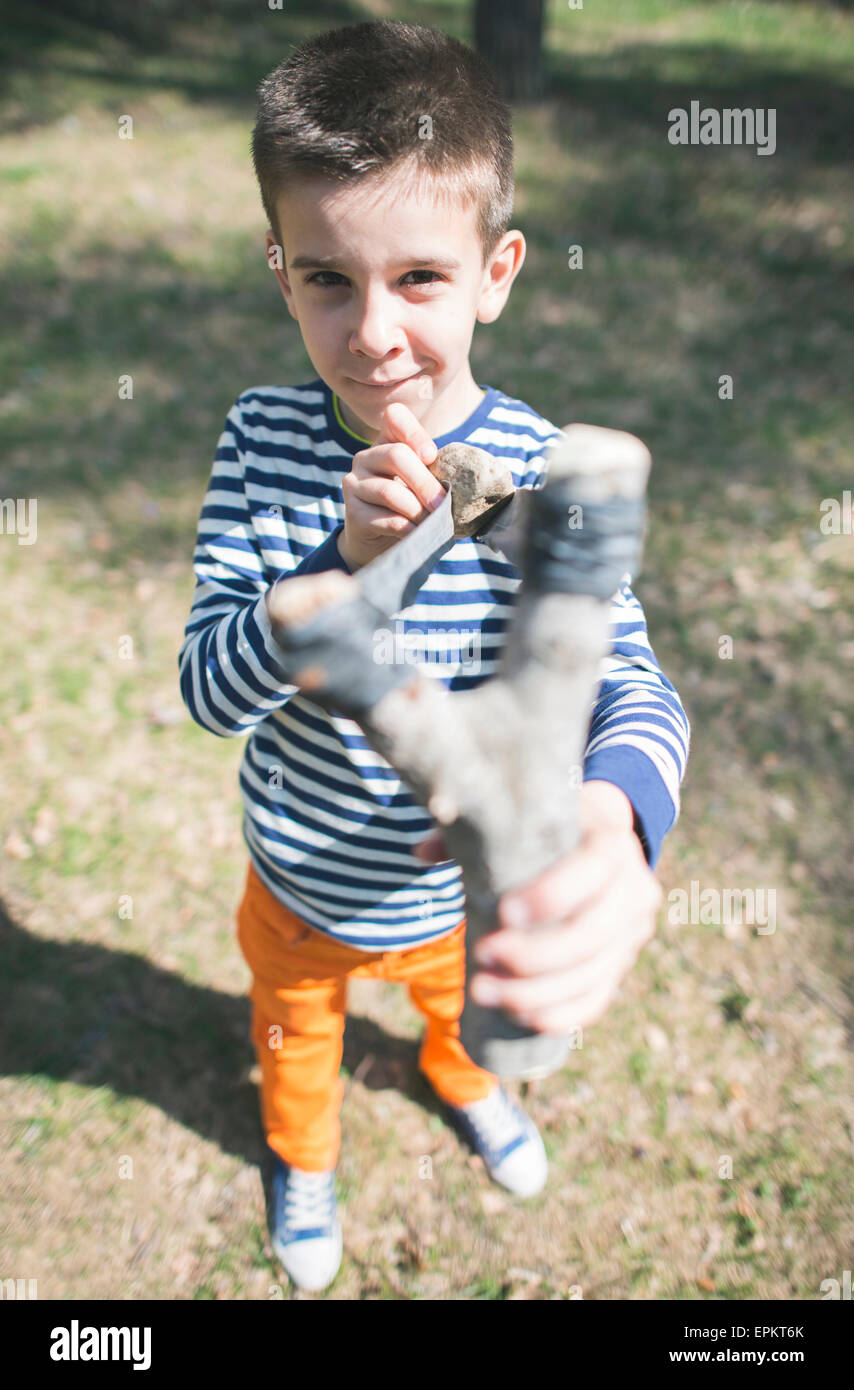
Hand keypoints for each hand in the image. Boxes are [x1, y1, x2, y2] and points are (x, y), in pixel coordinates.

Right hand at [338, 402, 445, 570]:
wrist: (380, 543)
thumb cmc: (408, 506)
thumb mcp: (420, 483)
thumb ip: (431, 473)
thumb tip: (455, 483)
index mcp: (385, 442)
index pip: (394, 416)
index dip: (415, 433)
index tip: (431, 457)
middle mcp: (364, 458)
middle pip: (397, 456)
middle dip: (424, 482)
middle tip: (442, 503)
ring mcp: (354, 484)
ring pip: (390, 492)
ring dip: (418, 510)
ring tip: (431, 521)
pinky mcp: (353, 513)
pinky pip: (387, 518)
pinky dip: (409, 528)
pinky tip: (417, 533)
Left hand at [413, 781, 662, 1034]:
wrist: (599, 841)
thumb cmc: (547, 831)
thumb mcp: (523, 819)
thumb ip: (475, 831)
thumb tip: (420, 853)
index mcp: (612, 843)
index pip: (594, 870)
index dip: (551, 897)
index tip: (503, 913)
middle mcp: (633, 890)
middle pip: (590, 936)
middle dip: (533, 956)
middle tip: (481, 955)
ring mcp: (631, 935)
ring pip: (590, 977)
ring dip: (534, 993)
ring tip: (482, 991)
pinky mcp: (620, 966)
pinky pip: (596, 1001)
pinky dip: (558, 1015)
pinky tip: (518, 1015)